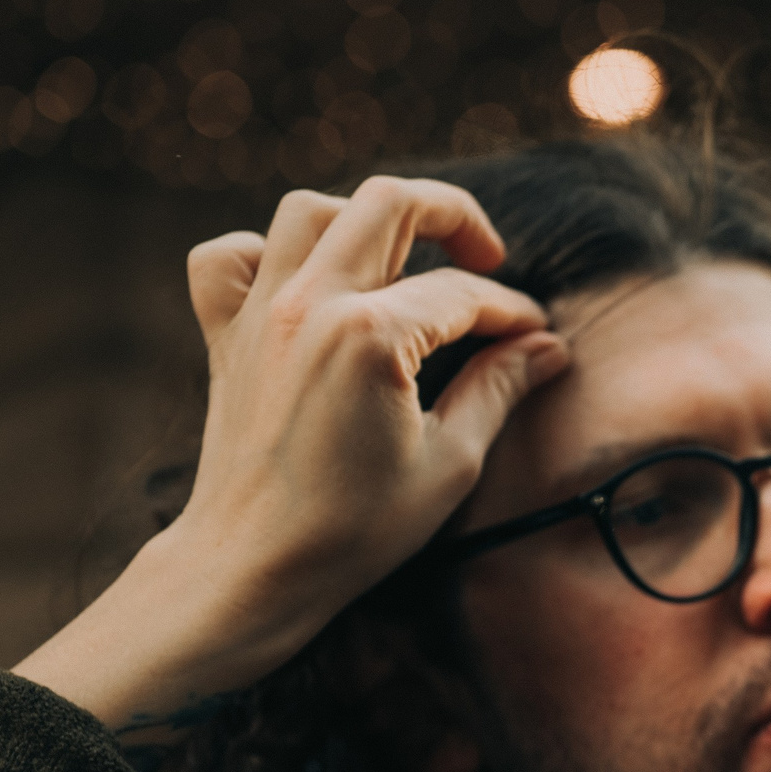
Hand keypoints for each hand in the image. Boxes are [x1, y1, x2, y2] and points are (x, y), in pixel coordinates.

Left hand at [15, 176, 568, 732]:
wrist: (254, 568)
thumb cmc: (356, 530)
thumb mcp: (450, 463)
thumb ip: (498, 389)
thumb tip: (546, 349)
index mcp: (371, 335)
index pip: (461, 294)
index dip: (512, 312)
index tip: (536, 337)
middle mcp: (309, 305)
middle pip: (388, 203)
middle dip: (453, 215)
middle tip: (485, 258)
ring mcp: (259, 315)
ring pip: (308, 210)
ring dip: (363, 221)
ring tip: (400, 262)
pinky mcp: (224, 338)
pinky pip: (225, 258)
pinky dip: (262, 253)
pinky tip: (300, 283)